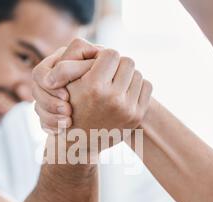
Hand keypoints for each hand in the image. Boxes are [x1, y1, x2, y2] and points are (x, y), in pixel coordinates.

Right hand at [32, 39, 152, 148]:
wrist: (79, 141)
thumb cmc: (70, 106)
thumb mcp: (67, 84)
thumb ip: (79, 63)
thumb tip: (100, 49)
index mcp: (94, 87)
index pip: (112, 53)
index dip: (104, 57)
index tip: (98, 66)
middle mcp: (113, 99)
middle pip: (128, 62)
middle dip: (117, 65)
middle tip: (108, 74)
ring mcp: (127, 109)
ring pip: (138, 74)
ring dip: (127, 76)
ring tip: (114, 84)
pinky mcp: (137, 116)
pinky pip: (146, 87)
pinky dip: (136, 86)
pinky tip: (123, 93)